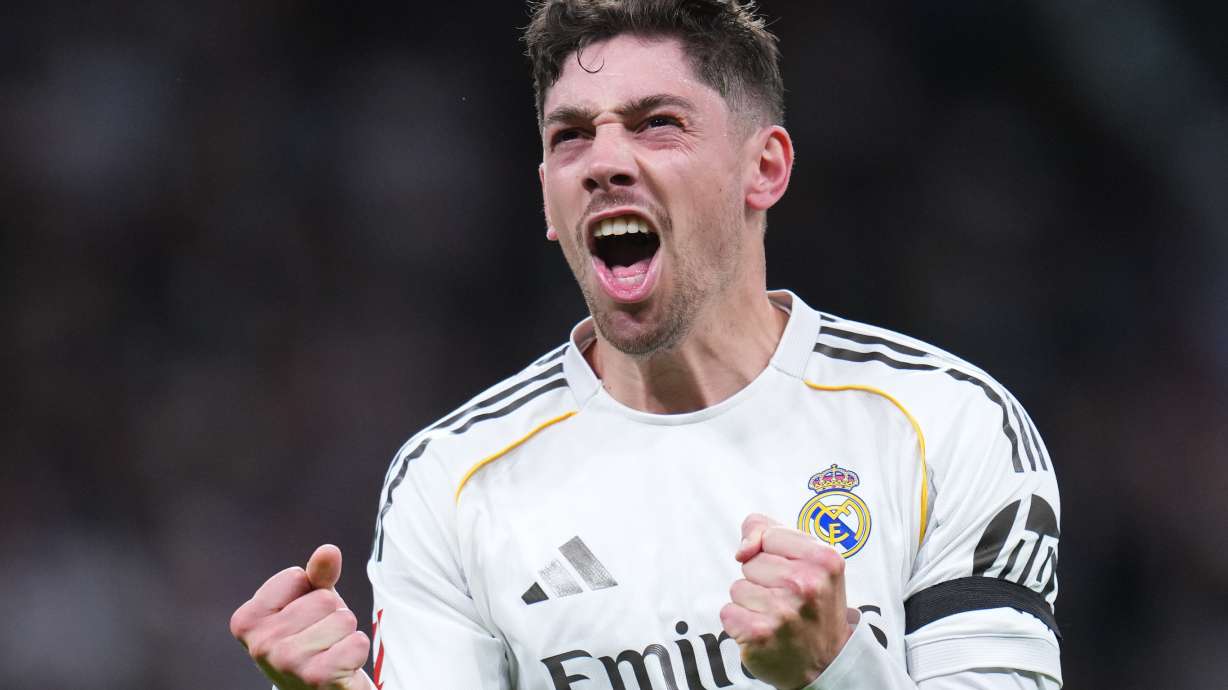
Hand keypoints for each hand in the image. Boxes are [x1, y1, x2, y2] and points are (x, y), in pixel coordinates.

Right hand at [230, 544, 370, 689]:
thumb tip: (328, 550)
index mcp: (247, 621)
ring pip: (343, 619)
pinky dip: (357, 651)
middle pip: (323, 599)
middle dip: (332, 615)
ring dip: (346, 634)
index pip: (295, 576)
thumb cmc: (314, 638)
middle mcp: (260, 645)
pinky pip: (357, 643)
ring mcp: (286, 664)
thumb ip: (318, 574)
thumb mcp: (311, 601)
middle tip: (321, 640)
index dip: (309, 593)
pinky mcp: (317, 678)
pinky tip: (342, 667)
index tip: (302, 619)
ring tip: (330, 652)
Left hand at [719, 514, 855, 689]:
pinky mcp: (759, 633)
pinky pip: (728, 611)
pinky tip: (763, 631)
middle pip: (750, 562)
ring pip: (738, 586)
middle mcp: (806, 583)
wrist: (825, 664)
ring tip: (777, 617)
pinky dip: (740, 622)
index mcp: (824, 559)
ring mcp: (783, 610)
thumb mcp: (812, 562)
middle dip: (762, 579)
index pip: (768, 534)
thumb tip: (742, 549)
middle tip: (787, 601)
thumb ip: (772, 533)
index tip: (788, 572)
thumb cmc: (814, 606)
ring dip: (751, 602)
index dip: (771, 553)